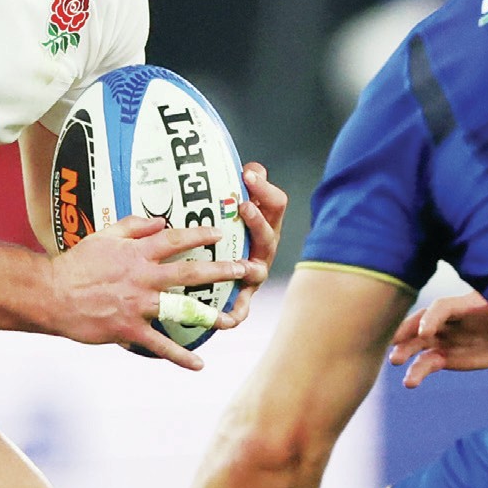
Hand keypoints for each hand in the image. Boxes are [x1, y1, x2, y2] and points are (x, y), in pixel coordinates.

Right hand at [50, 216, 248, 368]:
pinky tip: (200, 365)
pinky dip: (179, 357)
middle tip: (248, 270)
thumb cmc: (77, 264)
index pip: (175, 239)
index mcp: (137, 253)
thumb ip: (133, 227)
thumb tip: (160, 221)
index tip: (221, 232)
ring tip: (233, 319)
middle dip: (222, 270)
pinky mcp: (128, 330)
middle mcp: (143, 277)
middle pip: (190, 272)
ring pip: (181, 309)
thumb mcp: (104, 236)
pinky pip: (159, 345)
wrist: (51, 295)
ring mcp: (138, 305)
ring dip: (210, 315)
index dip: (200, 234)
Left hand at [213, 162, 288, 333]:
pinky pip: (241, 309)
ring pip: (257, 270)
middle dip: (257, 221)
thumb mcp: (229, 209)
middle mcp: (263, 248)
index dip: (265, 189)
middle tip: (243, 206)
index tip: (248, 175)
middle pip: (269, 233)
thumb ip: (242, 188)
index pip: (275, 203)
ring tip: (244, 266)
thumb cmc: (224, 233)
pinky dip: (236, 314)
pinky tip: (226, 319)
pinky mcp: (241, 298)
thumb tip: (251, 168)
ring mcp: (254, 274)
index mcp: (263, 224)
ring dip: (251, 267)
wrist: (212, 273)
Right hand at [389, 292, 487, 384]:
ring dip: (407, 356)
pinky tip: (410, 382)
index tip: (425, 333)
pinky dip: (418, 371)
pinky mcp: (444, 357)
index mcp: (460, 304)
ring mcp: (442, 339)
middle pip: (421, 326)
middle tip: (396, 354)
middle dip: (406, 338)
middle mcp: (445, 320)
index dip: (431, 319)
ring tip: (402, 371)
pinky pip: (427, 363)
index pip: (440, 308)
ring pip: (419, 346)